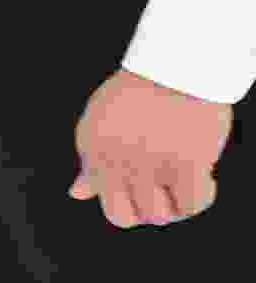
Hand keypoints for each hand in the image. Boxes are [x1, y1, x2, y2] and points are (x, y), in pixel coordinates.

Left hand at [73, 69, 229, 228]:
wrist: (175, 64)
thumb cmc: (139, 92)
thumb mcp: (101, 123)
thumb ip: (90, 163)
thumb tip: (76, 194)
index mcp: (93, 153)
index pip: (108, 205)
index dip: (130, 203)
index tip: (147, 187)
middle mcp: (116, 163)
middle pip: (129, 218)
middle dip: (149, 210)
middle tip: (168, 190)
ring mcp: (149, 165)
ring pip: (161, 215)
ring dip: (177, 204)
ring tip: (186, 179)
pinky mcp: (184, 163)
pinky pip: (192, 204)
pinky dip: (202, 197)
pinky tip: (206, 176)